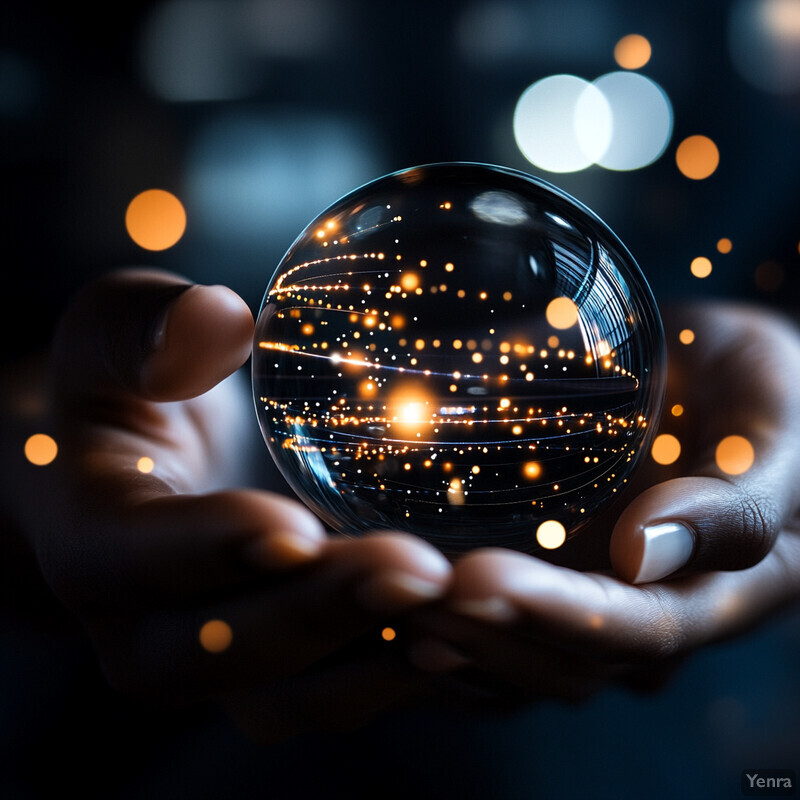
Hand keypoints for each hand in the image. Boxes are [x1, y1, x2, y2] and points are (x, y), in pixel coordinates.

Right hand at [14, 268, 456, 741]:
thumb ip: (142, 327)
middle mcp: (149, 630)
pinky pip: (347, 688)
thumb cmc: (133, 391)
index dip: (215, 549)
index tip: (294, 527)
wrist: (150, 474)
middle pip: (231, 650)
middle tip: (417, 571)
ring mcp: (222, 663)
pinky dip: (409, 669)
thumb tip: (215, 317)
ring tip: (467, 615)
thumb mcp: (111, 337)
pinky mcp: (287, 667)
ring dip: (382, 661)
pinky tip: (476, 628)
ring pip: (299, 694)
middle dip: (325, 614)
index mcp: (91, 544)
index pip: (141, 558)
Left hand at [412, 302, 799, 701]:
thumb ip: (730, 503)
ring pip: (517, 658)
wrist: (722, 386)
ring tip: (373, 594)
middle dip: (480, 631)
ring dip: (445, 633)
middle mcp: (645, 617)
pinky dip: (436, 616)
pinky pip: (493, 625)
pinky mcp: (553, 576)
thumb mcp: (773, 436)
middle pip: (560, 661)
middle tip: (399, 589)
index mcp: (715, 596)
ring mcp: (592, 600)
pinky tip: (380, 597)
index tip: (478, 580)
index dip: (558, 614)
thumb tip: (640, 552)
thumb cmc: (764, 401)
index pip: (633, 630)